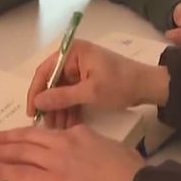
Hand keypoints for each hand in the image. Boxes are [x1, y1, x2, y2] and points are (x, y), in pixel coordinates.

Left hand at [0, 125, 143, 180]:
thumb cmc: (131, 174)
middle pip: (30, 137)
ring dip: (0, 151)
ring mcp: (57, 161)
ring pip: (21, 152)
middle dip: (9, 137)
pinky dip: (3, 170)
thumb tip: (94, 154)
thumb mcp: (114, 149)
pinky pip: (21, 173)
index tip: (25, 136)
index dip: (35, 134)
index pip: (53, 131)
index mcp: (81, 133)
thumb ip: (97, 148)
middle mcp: (64, 142)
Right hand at [26, 40, 168, 128]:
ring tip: (58, 128)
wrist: (148, 87)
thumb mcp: (90, 92)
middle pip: (52, 82)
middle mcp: (74, 58)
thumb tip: (37, 102)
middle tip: (46, 124)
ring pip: (62, 92)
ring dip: (59, 109)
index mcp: (73, 52)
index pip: (45, 71)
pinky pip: (72, 95)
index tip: (32, 112)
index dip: (36, 92)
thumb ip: (62, 97)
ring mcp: (81, 70)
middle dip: (50, 104)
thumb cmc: (120, 84)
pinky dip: (70, 109)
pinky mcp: (88, 81)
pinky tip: (68, 124)